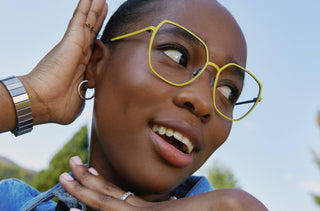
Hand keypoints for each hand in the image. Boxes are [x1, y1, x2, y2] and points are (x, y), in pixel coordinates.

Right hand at [20, 0, 106, 124]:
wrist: (43, 102)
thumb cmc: (58, 105)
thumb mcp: (81, 99)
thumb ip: (87, 92)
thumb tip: (88, 91)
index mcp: (82, 68)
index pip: (94, 50)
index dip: (100, 41)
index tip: (104, 38)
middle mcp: (79, 54)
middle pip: (92, 32)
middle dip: (98, 19)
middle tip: (104, 6)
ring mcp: (76, 46)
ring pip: (88, 22)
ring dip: (95, 9)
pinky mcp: (73, 40)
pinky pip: (81, 19)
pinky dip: (86, 7)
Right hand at [60, 156, 267, 210]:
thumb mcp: (184, 209)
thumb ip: (169, 208)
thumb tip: (168, 202)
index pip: (114, 202)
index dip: (94, 193)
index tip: (81, 182)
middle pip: (102, 201)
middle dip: (82, 187)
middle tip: (64, 173)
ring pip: (103, 199)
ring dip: (83, 184)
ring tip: (67, 171)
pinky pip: (115, 203)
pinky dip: (97, 192)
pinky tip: (88, 179)